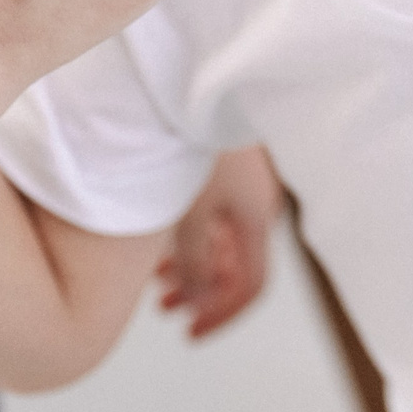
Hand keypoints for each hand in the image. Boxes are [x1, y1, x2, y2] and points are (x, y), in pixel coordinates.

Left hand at [156, 146, 283, 338]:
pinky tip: (161, 240)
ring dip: (193, 266)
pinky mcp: (227, 166)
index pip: (252, 286)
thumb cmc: (187, 140)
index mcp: (256, 216)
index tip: (188, 333)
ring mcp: (244, 183)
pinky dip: (193, 237)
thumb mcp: (189, 211)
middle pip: (236, 266)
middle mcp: (257, 202)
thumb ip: (195, 262)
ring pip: (224, 241)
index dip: (222, 316)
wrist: (191, 78)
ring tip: (155, 278)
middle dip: (201, 294)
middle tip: (164, 309)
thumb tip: (197, 299)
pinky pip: (217, 216)